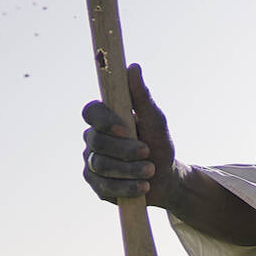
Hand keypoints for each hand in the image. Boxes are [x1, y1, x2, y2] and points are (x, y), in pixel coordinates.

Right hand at [81, 64, 179, 207]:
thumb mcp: (156, 121)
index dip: (104, 120)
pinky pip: (104, 186)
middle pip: (97, 142)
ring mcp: (92, 163)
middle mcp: (93, 139)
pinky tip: (142, 187)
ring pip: (101, 165)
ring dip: (129, 170)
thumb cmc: (159, 145)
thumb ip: (142, 97)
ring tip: (150, 172)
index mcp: (104, 119)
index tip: (124, 129)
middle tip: (147, 153)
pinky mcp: (96, 185)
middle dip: (124, 150)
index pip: (90, 112)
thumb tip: (133, 68)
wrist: (164, 180)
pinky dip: (126, 187)